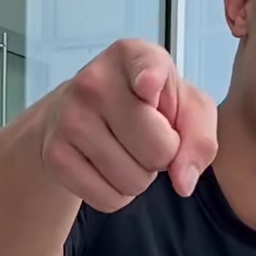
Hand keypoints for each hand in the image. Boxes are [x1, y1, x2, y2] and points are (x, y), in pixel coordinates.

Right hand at [40, 39, 216, 212]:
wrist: (82, 112)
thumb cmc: (145, 105)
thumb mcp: (186, 106)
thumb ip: (199, 137)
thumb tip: (182, 181)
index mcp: (131, 56)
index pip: (147, 69)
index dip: (151, 80)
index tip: (148, 84)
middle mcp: (94, 82)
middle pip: (158, 150)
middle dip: (164, 157)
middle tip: (149, 139)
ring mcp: (70, 119)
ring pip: (134, 181)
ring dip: (141, 178)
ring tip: (128, 151)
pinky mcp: (55, 156)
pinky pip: (108, 200)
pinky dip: (118, 194)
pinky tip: (110, 168)